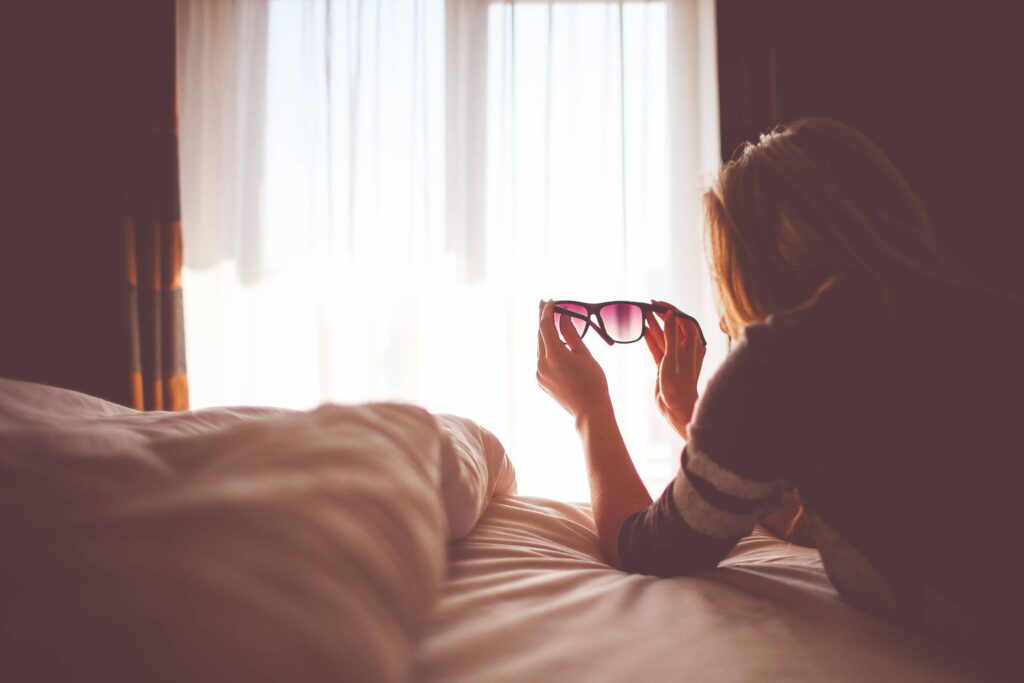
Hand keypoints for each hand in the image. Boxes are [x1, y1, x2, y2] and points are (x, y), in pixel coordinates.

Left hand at [536, 300, 610, 419]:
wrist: (589, 410)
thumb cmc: (593, 381)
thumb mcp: (584, 354)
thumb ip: (571, 334)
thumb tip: (563, 317)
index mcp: (554, 354)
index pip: (546, 325)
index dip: (547, 311)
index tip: (551, 300)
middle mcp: (542, 363)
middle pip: (540, 335)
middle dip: (543, 319)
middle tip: (545, 304)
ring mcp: (540, 373)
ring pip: (540, 347)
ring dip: (544, 334)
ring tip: (549, 321)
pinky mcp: (541, 381)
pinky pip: (541, 360)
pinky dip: (546, 349)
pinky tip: (553, 344)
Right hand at [643, 301, 705, 439]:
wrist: (677, 408)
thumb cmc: (679, 384)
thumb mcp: (673, 357)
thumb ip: (671, 334)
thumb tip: (670, 314)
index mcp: (693, 345)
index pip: (683, 320)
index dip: (670, 310)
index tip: (657, 303)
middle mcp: (685, 349)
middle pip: (672, 327)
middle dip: (661, 316)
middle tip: (647, 306)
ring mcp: (674, 357)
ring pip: (663, 337)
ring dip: (653, 326)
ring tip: (642, 314)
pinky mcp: (665, 365)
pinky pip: (657, 348)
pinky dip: (650, 339)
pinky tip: (642, 330)